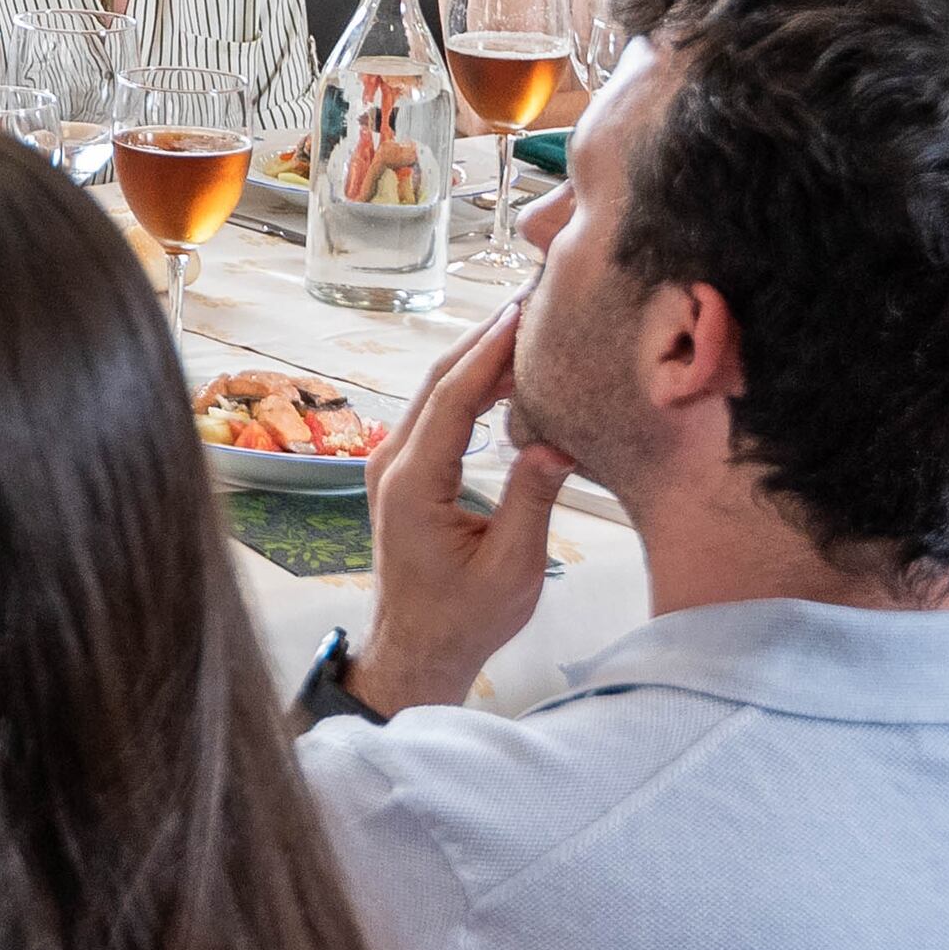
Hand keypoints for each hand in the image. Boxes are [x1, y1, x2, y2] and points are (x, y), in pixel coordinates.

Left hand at [350, 303, 568, 713]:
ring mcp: (390, 464)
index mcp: (412, 483)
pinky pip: (434, 413)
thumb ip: (531, 500)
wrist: (415, 649)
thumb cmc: (465, 619)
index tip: (523, 313)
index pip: (453, 398)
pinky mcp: (401, 472)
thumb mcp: (512, 567)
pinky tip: (503, 374)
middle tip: (531, 300)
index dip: (489, 352)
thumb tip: (558, 442)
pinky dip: (467, 385)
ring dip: (475, 357)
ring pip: (433, 392)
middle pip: (437, 381)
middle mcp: (391, 462)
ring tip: (524, 324)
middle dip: (483, 338)